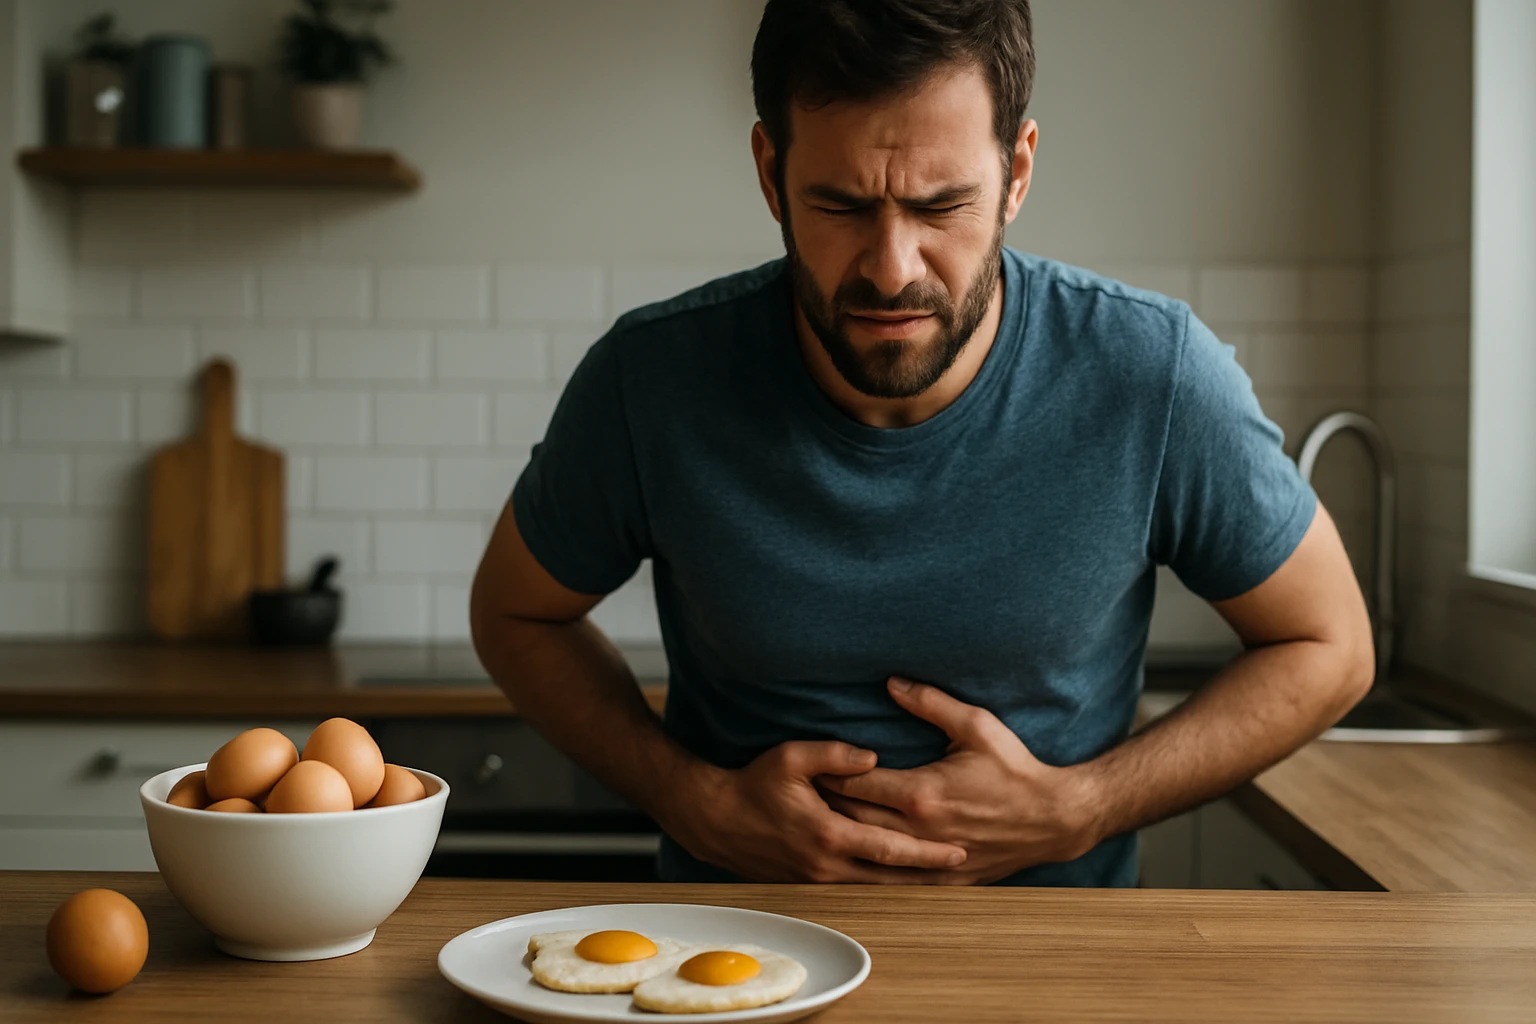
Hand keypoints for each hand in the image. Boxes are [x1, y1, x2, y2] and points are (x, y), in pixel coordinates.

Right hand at [665, 740, 968, 883]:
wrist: (715, 819)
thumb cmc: (753, 784)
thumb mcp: (790, 758)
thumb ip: (833, 755)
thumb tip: (872, 755)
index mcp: (829, 834)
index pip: (891, 848)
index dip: (928, 852)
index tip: (960, 849)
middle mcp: (827, 865)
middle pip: (892, 877)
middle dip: (931, 875)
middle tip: (967, 869)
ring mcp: (818, 878)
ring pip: (876, 888)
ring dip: (910, 884)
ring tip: (947, 878)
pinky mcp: (809, 882)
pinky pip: (856, 888)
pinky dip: (883, 885)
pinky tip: (903, 880)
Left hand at [817, 678, 1103, 883]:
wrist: (1055, 818)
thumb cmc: (1015, 768)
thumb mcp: (976, 725)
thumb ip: (930, 703)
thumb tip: (890, 682)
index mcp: (922, 793)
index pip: (857, 785)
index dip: (828, 775)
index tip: (807, 768)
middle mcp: (921, 829)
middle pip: (855, 822)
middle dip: (827, 809)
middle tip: (800, 797)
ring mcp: (932, 857)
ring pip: (871, 855)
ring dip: (844, 842)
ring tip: (817, 829)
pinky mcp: (946, 877)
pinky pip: (898, 880)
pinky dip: (873, 871)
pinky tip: (853, 866)